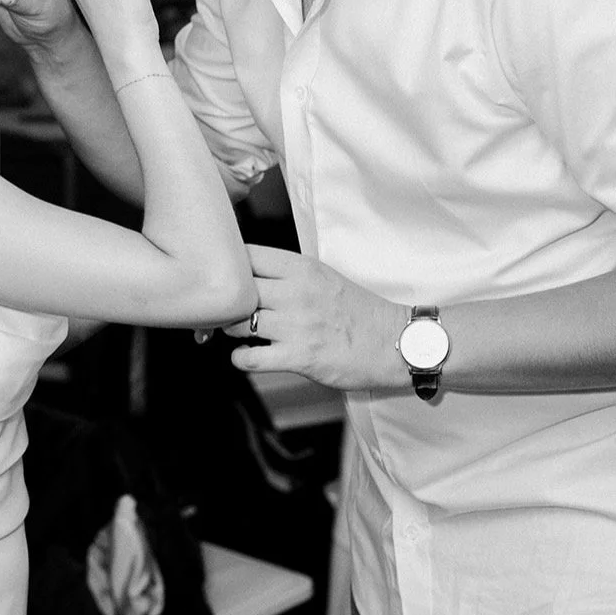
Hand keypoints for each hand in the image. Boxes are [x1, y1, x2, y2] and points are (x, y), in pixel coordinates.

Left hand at [221, 245, 405, 391]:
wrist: (395, 343)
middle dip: (222, 300)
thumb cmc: (358, 311)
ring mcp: (296, 326)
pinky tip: (245, 356)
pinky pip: (252, 358)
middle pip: (236, 289)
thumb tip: (249, 274)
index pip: (247, 255)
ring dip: (229, 329)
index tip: (222, 276)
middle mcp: (295, 293)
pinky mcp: (300, 357)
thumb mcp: (323, 277)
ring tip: (235, 332)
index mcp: (301, 268)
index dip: (227, 266)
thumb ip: (288, 274)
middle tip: (220, 309)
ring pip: (238, 323)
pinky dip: (241, 359)